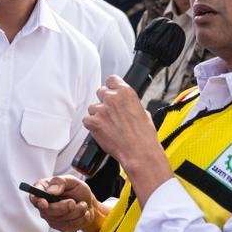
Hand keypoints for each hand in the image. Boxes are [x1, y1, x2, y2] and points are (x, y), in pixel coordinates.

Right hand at [28, 175, 99, 231]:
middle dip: (63, 207)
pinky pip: (69, 226)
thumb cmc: (77, 190)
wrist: (88, 203)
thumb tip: (51, 190)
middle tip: (73, 202)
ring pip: (60, 220)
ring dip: (76, 212)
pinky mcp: (60, 227)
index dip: (37, 201)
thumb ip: (60, 182)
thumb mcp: (72, 180)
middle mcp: (44, 205)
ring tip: (83, 204)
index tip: (44, 203)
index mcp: (44, 190)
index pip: (34, 197)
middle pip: (47, 211)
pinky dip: (80, 219)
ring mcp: (51, 218)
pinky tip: (83, 212)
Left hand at [84, 76, 172, 201]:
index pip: (111, 80)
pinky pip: (87, 120)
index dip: (111, 87)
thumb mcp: (143, 112)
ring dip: (98, 115)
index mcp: (126, 93)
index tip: (111, 91)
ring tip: (108, 126)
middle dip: (104, 101)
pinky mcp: (93, 122)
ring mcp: (101, 110)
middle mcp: (112, 98)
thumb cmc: (144, 136)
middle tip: (110, 113)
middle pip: (100, 92)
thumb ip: (130, 104)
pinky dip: (92, 125)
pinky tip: (101, 131)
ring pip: (92, 107)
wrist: (139, 151)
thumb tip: (125, 105)